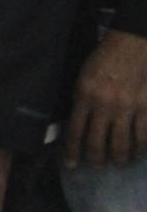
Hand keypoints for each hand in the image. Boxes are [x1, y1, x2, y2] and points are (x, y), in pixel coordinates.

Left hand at [65, 30, 146, 167]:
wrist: (132, 44)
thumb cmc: (104, 59)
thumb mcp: (82, 78)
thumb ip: (80, 101)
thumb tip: (77, 126)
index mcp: (84, 96)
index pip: (75, 131)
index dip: (72, 151)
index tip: (72, 164)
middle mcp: (105, 105)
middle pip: (98, 142)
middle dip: (97, 159)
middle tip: (98, 166)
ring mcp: (128, 107)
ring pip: (122, 143)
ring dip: (120, 158)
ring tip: (119, 163)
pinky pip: (144, 135)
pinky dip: (141, 147)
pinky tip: (139, 151)